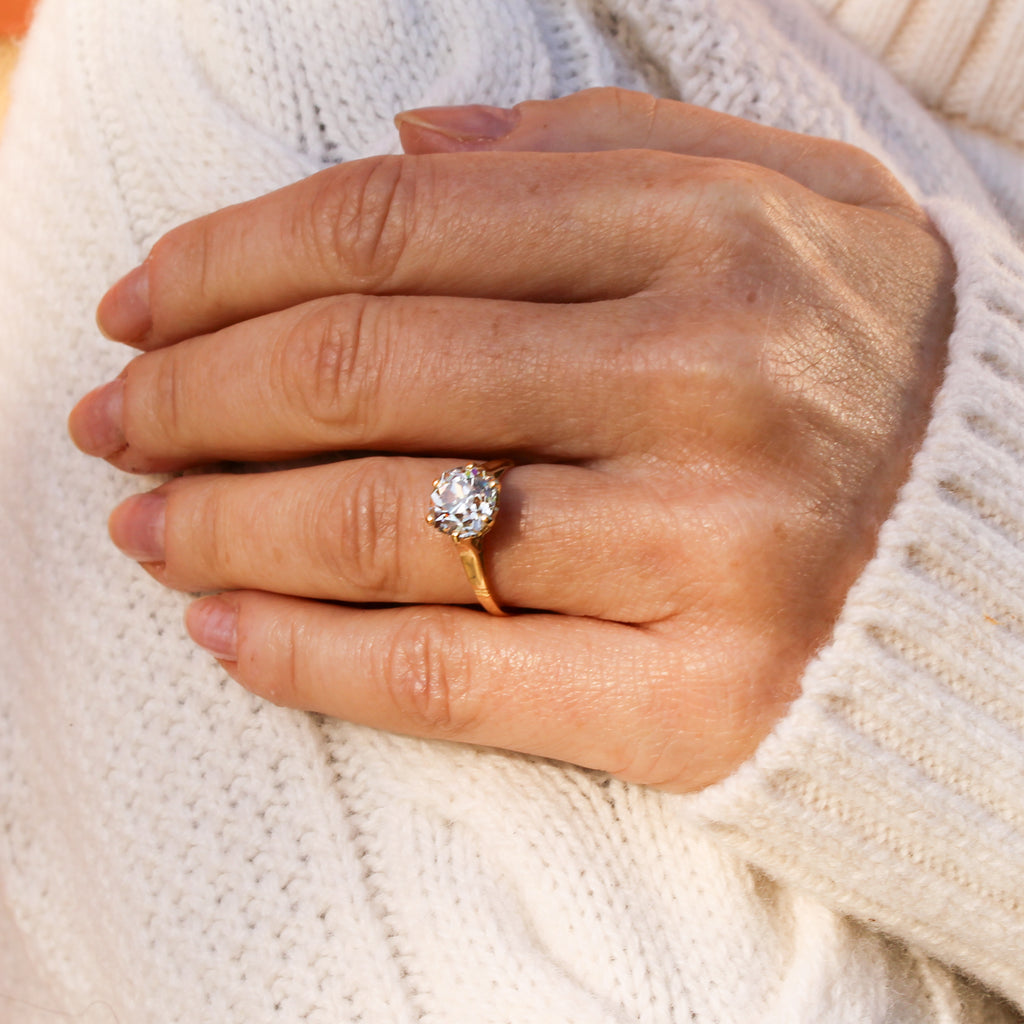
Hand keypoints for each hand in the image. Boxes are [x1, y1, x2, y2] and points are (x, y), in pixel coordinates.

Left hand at [69, 88, 953, 790]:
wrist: (1006, 553)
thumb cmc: (867, 371)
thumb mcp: (785, 204)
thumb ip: (605, 144)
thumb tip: (413, 137)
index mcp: (711, 238)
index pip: (395, 225)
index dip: (230, 259)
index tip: (139, 302)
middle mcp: (705, 381)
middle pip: (361, 371)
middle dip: (192, 393)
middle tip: (111, 418)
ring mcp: (701, 551)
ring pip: (381, 531)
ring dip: (219, 526)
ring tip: (143, 524)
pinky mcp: (693, 701)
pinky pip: (448, 676)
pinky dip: (305, 657)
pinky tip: (219, 633)